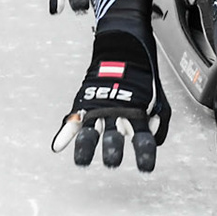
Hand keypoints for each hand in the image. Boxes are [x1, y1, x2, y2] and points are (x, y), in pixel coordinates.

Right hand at [51, 29, 170, 170]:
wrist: (124, 47)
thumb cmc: (141, 78)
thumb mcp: (158, 98)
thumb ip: (159, 120)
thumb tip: (156, 141)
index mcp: (138, 113)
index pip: (143, 138)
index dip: (144, 153)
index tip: (146, 168)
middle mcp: (118, 112)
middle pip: (114, 135)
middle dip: (113, 149)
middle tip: (112, 161)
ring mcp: (99, 108)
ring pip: (91, 132)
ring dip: (87, 148)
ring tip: (82, 162)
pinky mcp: (84, 103)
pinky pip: (72, 120)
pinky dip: (65, 134)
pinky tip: (57, 146)